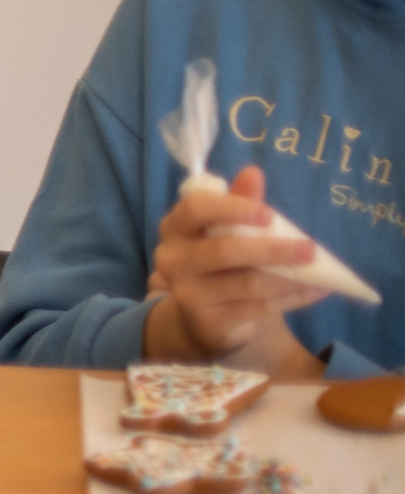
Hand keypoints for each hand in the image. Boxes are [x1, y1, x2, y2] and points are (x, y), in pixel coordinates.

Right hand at [145, 164, 326, 373]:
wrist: (204, 317)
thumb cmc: (220, 263)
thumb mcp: (226, 229)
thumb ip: (239, 202)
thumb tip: (253, 172)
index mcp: (176, 227)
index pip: (196, 209)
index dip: (232, 208)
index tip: (269, 214)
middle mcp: (173, 259)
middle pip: (224, 251)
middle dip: (272, 250)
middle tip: (311, 248)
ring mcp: (187, 293)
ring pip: (246, 283)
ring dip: (289, 278)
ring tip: (320, 273)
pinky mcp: (208, 321)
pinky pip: (257, 308)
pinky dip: (291, 298)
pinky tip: (314, 290)